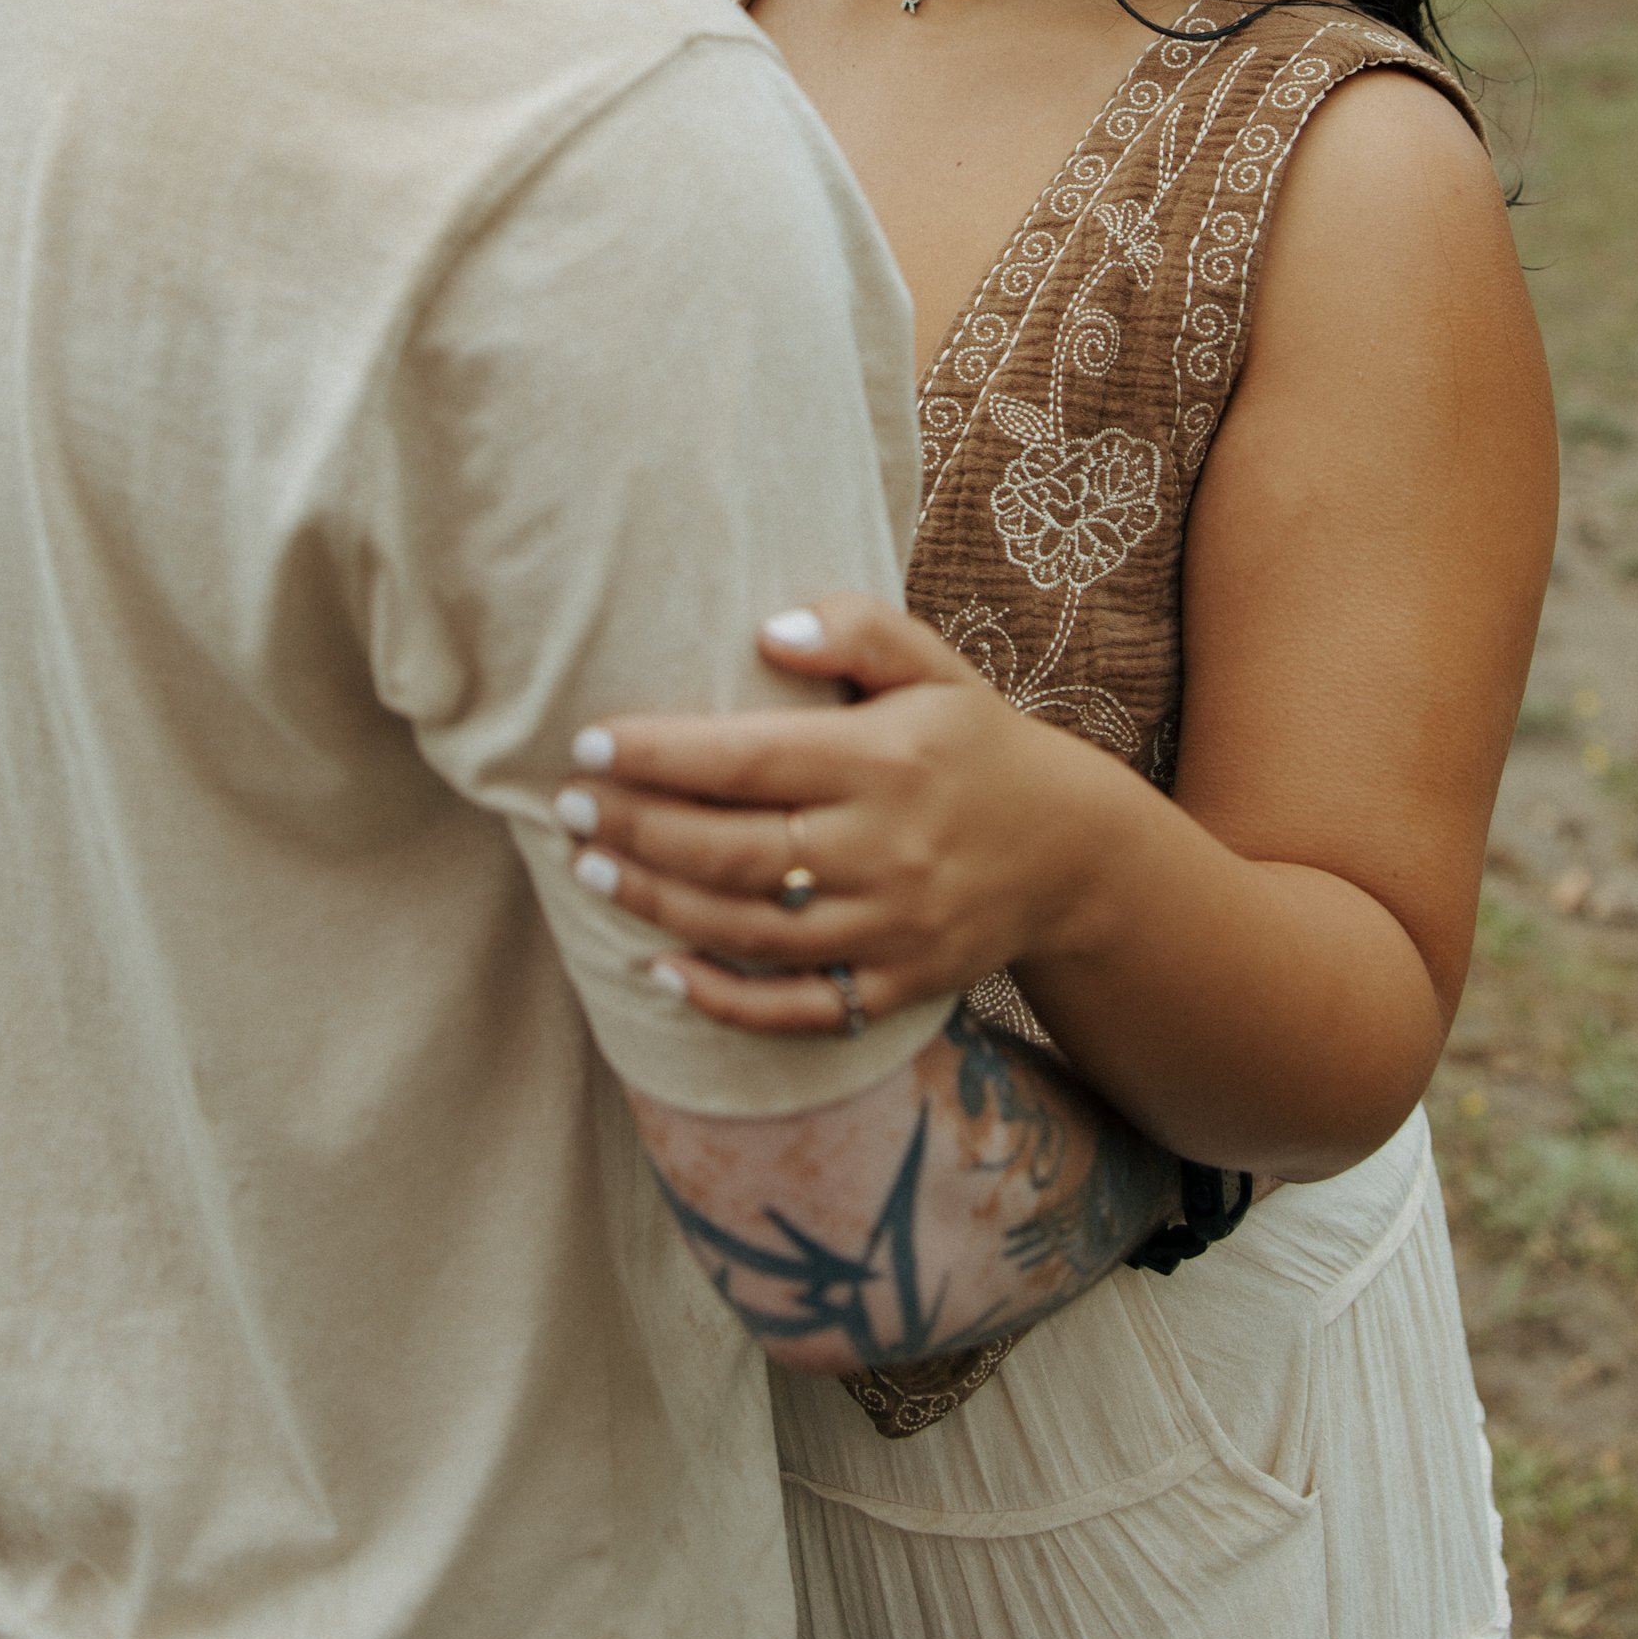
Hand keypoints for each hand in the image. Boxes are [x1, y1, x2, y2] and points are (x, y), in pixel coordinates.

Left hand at [553, 598, 1127, 1035]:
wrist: (1071, 851)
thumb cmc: (973, 742)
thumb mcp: (933, 665)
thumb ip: (856, 629)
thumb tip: (767, 629)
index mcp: (886, 760)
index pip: (750, 760)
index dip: (660, 755)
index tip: (589, 744)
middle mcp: (886, 850)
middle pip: (734, 851)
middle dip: (636, 832)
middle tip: (567, 810)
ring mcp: (891, 929)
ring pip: (749, 929)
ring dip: (656, 903)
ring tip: (589, 869)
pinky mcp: (895, 988)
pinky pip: (794, 1009)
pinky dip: (721, 999)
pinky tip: (659, 970)